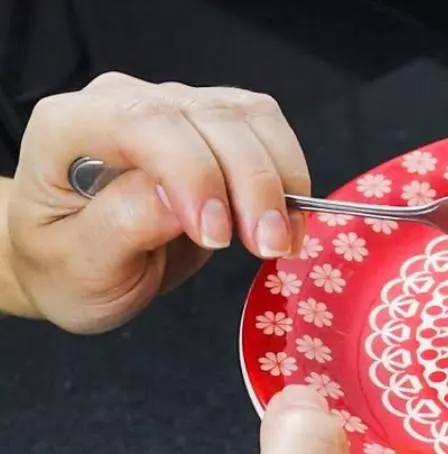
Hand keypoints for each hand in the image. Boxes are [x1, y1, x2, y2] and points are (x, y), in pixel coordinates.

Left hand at [3, 72, 309, 332]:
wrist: (77, 261)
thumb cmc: (67, 266)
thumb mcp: (79, 266)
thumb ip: (121, 226)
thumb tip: (176, 199)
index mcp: (70, 126)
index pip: (142, 122)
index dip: (192, 173)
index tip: (217, 235)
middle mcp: (124, 101)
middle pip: (209, 117)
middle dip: (251, 184)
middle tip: (267, 248)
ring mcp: (175, 105)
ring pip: (250, 117)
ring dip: (279, 179)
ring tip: (280, 240)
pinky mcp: (215, 122)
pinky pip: (268, 129)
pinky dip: (289, 175)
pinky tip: (287, 220)